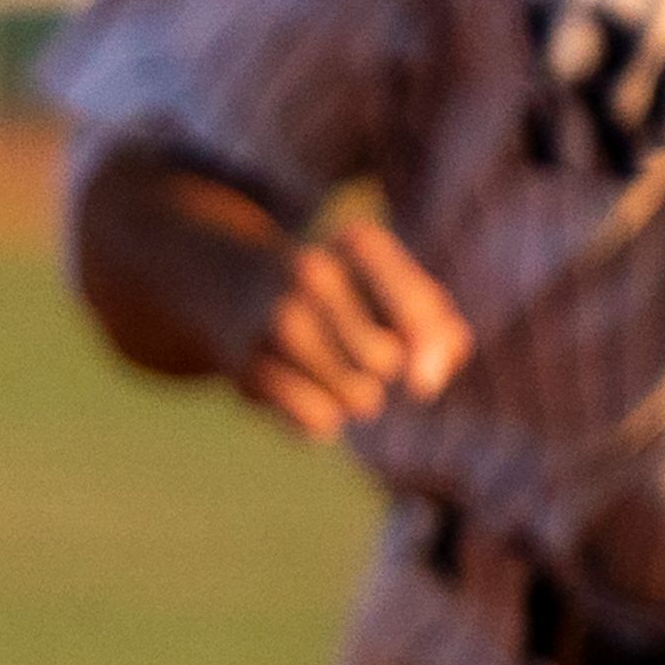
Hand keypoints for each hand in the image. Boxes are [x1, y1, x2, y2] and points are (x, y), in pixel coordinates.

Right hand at [220, 215, 473, 441]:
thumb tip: (429, 379)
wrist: (229, 282)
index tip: (425, 373)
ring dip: (359, 400)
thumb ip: (435, 326)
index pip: (414, 309)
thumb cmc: (341, 293)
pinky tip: (308, 395)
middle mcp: (312, 272)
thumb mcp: (391, 287)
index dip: (428, 349)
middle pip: (385, 360)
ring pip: (357, 397)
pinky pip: (318, 422)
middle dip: (388, 374)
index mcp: (357, 243)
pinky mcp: (247, 366)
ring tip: (341, 378)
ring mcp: (276, 318)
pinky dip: (324, 420)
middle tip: (368, 361)